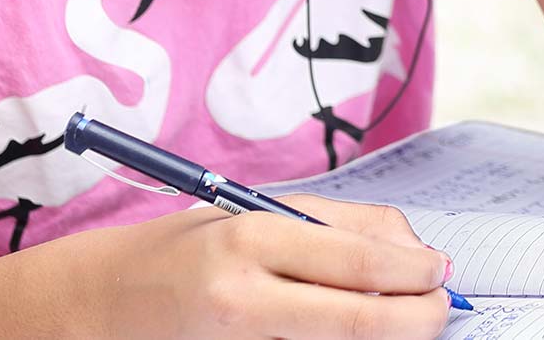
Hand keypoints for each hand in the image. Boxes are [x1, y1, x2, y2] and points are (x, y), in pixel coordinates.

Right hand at [68, 194, 459, 339]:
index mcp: (251, 242)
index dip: (417, 272)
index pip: (360, 265)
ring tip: (397, 314)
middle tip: (440, 306)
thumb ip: (339, 227)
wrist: (102, 304)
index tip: (441, 270)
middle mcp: (245, 300)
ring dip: (385, 334)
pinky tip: (352, 328)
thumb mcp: (256, 215)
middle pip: (363, 321)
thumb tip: (415, 252)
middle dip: (419, 317)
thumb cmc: (188, 251)